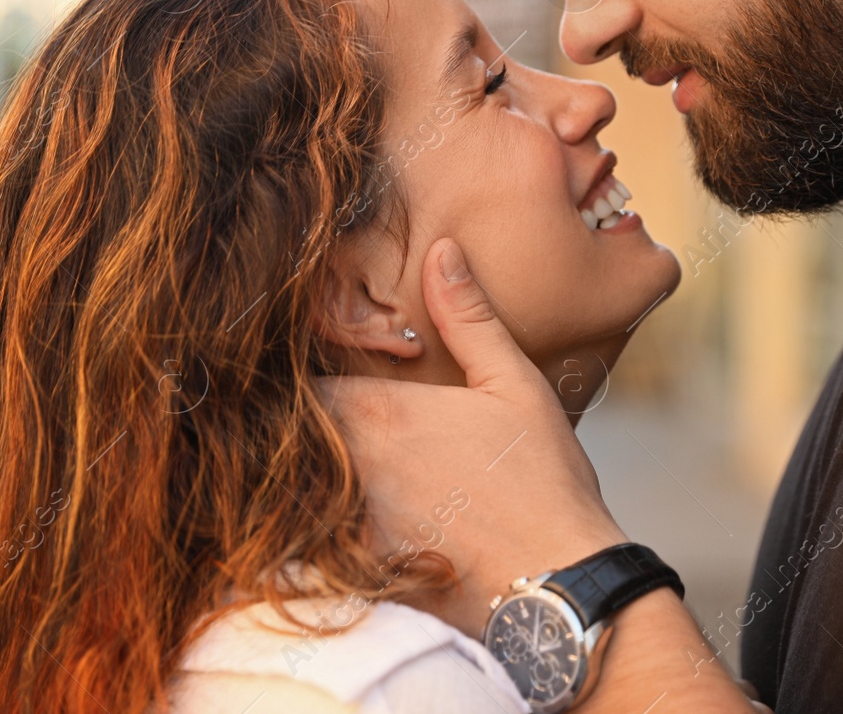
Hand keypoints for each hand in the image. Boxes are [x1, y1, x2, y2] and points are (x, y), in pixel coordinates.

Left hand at [318, 237, 625, 634]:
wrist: (557, 590)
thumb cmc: (543, 483)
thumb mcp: (514, 384)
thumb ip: (468, 317)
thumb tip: (440, 250)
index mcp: (378, 411)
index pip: (296, 378)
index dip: (290, 369)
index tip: (295, 361)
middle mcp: (349, 466)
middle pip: (285, 434)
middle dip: (288, 420)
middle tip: (291, 407)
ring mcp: (348, 524)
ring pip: (294, 488)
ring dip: (299, 473)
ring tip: (303, 463)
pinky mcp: (357, 573)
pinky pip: (313, 544)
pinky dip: (314, 528)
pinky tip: (338, 520)